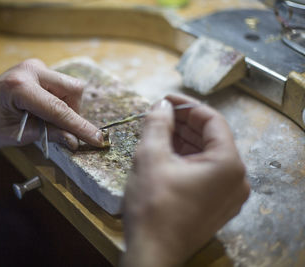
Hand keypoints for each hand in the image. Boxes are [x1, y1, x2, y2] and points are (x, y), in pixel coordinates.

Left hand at [0, 59, 104, 148]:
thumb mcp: (16, 136)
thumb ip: (48, 135)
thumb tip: (75, 141)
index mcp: (19, 87)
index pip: (60, 109)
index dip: (81, 127)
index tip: (98, 140)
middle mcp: (30, 70)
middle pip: (73, 89)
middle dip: (74, 113)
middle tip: (61, 130)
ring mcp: (35, 66)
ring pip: (69, 87)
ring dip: (66, 108)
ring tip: (44, 120)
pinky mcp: (37, 69)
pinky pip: (61, 85)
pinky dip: (59, 102)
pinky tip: (43, 111)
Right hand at [121, 94, 249, 266]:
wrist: (152, 253)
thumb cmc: (153, 205)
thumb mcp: (151, 157)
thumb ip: (158, 124)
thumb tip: (162, 105)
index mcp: (228, 164)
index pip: (212, 120)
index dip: (187, 106)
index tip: (165, 99)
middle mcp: (236, 179)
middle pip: (211, 138)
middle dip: (183, 124)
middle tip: (158, 115)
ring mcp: (228, 195)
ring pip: (206, 156)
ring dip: (183, 141)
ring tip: (158, 132)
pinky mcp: (216, 206)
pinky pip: (204, 173)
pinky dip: (186, 160)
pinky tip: (165, 153)